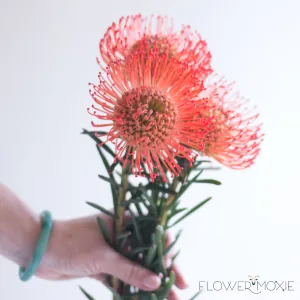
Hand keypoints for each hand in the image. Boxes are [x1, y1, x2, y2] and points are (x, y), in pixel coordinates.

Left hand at [37, 212, 187, 299]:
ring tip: (170, 299)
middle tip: (181, 287)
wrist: (40, 251)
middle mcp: (122, 237)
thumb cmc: (72, 243)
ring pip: (137, 269)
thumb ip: (130, 269)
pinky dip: (133, 290)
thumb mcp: (103, 256)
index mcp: (124, 224)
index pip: (153, 236)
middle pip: (148, 255)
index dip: (167, 252)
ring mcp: (113, 253)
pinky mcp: (103, 268)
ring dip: (151, 285)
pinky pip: (122, 280)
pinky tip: (146, 299)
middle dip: (164, 272)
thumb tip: (156, 281)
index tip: (175, 270)